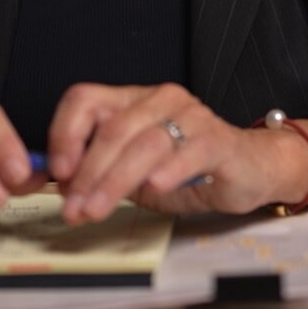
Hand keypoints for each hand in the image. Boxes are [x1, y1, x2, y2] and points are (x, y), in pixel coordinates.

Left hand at [46, 82, 302, 223]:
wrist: (249, 168)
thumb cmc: (189, 169)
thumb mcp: (135, 171)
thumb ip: (102, 171)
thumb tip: (64, 187)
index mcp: (132, 100)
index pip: (85, 99)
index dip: (65, 133)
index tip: (58, 171)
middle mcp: (159, 100)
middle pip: (113, 128)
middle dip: (88, 173)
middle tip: (74, 208)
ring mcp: (191, 116)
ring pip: (145, 143)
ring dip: (115, 180)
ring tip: (98, 209)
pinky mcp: (218, 140)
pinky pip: (189, 151)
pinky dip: (168, 169)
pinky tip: (154, 186)